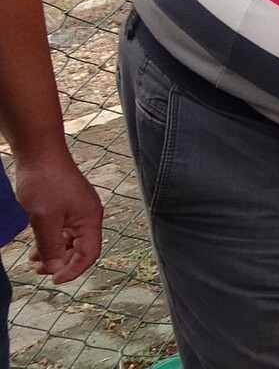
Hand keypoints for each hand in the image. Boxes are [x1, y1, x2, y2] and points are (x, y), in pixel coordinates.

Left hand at [14, 151, 102, 284]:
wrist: (40, 153)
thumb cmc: (44, 181)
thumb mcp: (44, 218)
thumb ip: (51, 245)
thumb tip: (55, 267)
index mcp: (90, 218)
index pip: (89, 253)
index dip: (73, 269)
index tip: (54, 279)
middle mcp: (88, 215)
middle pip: (82, 248)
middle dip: (62, 262)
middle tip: (40, 270)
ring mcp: (78, 209)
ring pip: (71, 240)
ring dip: (55, 252)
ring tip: (34, 260)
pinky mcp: (67, 204)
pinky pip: (64, 229)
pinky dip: (52, 240)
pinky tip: (37, 244)